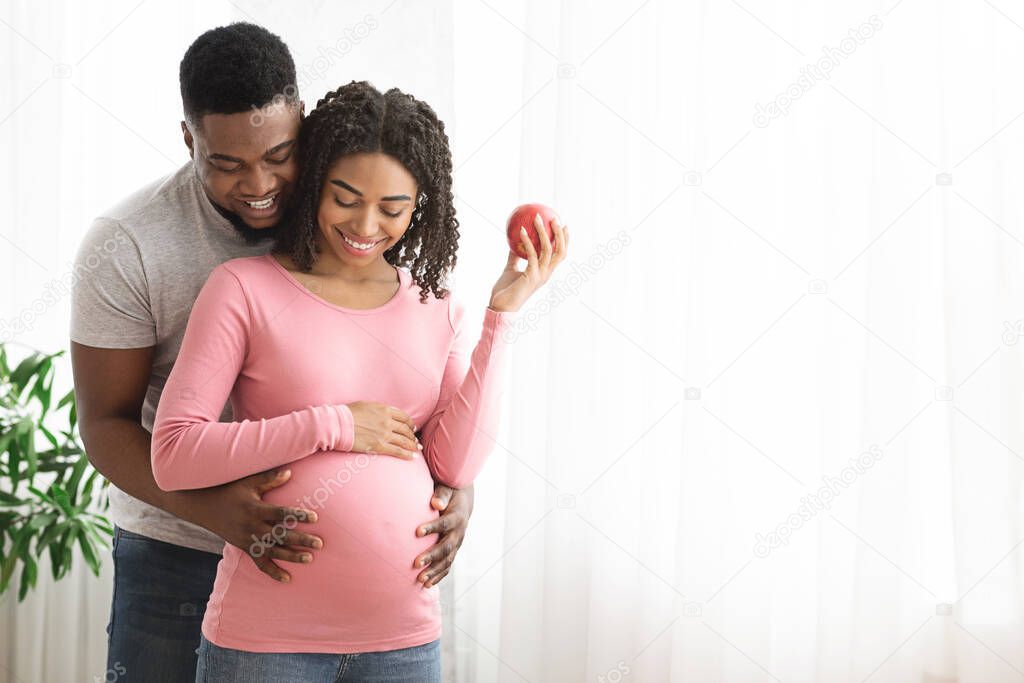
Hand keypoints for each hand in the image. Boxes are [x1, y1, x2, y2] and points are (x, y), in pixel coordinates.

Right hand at [175, 468, 322, 582]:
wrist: (204, 507)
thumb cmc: (230, 491)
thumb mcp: (248, 483)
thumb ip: (269, 479)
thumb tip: (290, 472)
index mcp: (255, 510)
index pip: (280, 514)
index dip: (297, 515)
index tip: (315, 517)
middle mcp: (252, 527)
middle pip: (280, 536)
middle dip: (300, 540)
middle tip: (319, 543)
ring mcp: (248, 540)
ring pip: (272, 552)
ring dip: (291, 556)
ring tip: (309, 559)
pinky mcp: (245, 548)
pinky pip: (260, 563)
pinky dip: (273, 572)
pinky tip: (288, 579)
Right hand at [347, 401, 422, 459]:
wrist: (338, 424)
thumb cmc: (348, 413)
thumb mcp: (366, 405)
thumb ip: (378, 409)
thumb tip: (384, 412)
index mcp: (384, 410)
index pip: (403, 417)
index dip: (410, 423)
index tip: (412, 428)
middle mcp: (387, 421)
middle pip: (406, 430)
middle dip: (412, 436)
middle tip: (416, 441)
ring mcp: (384, 434)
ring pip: (404, 441)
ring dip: (412, 446)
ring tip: (417, 449)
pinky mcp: (379, 446)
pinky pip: (397, 451)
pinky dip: (406, 455)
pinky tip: (412, 457)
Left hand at [413, 483, 474, 587]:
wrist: (463, 501)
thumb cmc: (450, 492)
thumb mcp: (447, 489)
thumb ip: (441, 495)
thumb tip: (436, 503)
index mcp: (457, 516)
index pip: (444, 523)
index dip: (432, 528)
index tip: (417, 532)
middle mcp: (459, 533)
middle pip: (446, 547)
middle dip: (431, 556)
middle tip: (416, 563)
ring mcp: (457, 543)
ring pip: (447, 560)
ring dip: (434, 571)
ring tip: (420, 580)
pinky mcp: (453, 551)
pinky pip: (447, 566)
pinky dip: (438, 576)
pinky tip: (426, 585)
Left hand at [489, 213, 568, 312]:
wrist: (500, 306)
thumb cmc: (505, 289)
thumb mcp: (511, 268)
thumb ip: (515, 256)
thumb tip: (514, 241)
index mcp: (545, 272)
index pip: (560, 254)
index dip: (564, 240)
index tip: (563, 225)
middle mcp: (546, 274)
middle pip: (560, 251)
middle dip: (560, 234)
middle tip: (554, 218)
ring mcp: (540, 275)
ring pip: (548, 250)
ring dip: (543, 232)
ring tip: (537, 218)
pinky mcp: (531, 276)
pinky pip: (531, 254)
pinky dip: (527, 241)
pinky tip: (520, 230)